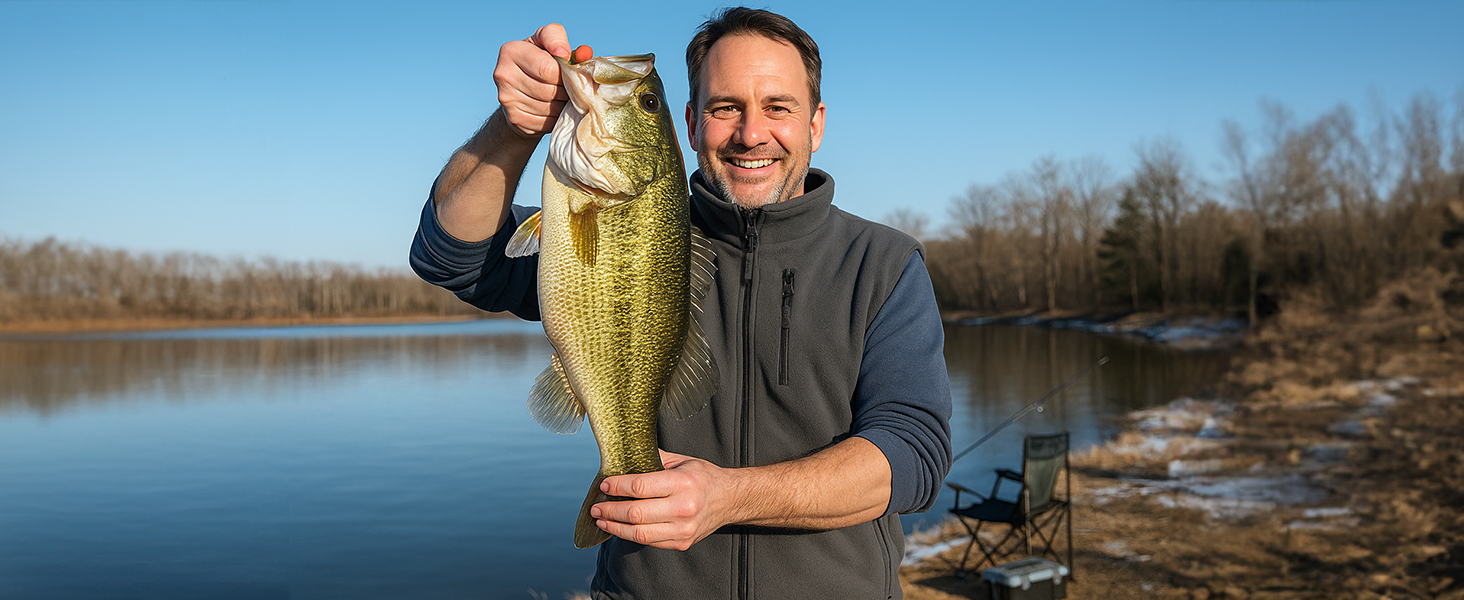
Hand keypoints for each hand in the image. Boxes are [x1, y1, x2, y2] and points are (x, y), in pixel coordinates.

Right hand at [492, 23, 593, 137]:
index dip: (565, 73)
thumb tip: (584, 53)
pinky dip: (556, 118)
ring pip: (550, 107)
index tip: (569, 71)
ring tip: (563, 97)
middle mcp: (503, 74)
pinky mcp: (514, 118)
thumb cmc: (538, 61)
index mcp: (511, 51)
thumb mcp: (546, 43)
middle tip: (570, 87)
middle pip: (550, 90)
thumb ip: (561, 40)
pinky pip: (546, 122)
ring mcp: (506, 98)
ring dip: (563, 104)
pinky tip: (555, 110)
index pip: (548, 69)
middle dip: (566, 90)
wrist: (519, 91)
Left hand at [591, 450, 737, 550]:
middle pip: (635, 513)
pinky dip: (630, 535)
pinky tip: (620, 528)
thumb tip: (622, 455)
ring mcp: (683, 529)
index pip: (640, 487)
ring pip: (639, 533)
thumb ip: (653, 459)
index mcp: (683, 483)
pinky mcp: (682, 543)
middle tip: (596, 507)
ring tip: (602, 520)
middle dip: (610, 510)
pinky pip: (649, 542)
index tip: (604, 486)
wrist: (729, 500)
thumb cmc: (703, 477)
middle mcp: (684, 508)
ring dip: (615, 527)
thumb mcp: (681, 461)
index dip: (617, 487)